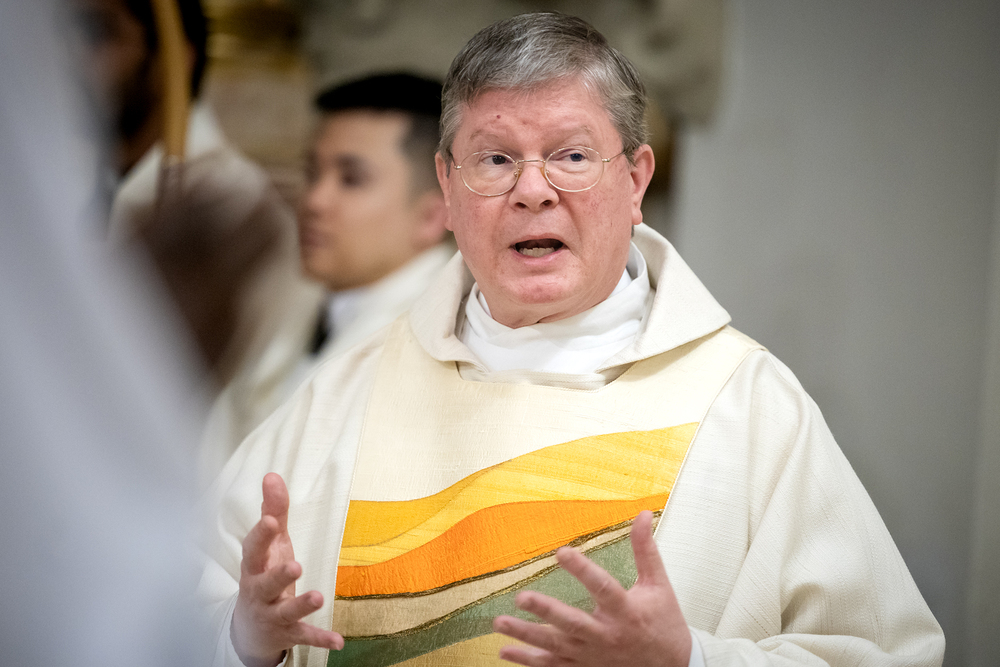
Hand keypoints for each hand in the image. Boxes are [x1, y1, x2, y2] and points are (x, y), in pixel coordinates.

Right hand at [231, 473, 343, 666]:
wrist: (250, 630)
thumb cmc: (263, 574)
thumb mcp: (269, 545)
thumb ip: (273, 511)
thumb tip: (272, 475)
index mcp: (255, 566)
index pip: (254, 549)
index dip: (261, 535)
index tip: (271, 520)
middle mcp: (259, 591)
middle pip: (266, 583)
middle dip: (279, 575)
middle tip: (295, 565)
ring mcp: (273, 614)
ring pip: (285, 611)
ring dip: (301, 605)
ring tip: (319, 597)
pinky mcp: (288, 633)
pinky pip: (304, 637)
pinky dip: (320, 639)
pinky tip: (338, 641)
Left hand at [493, 510, 690, 666]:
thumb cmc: (664, 624)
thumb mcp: (659, 585)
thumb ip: (645, 550)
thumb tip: (640, 516)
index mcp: (626, 612)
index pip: (603, 588)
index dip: (582, 570)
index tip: (562, 552)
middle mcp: (606, 636)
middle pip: (572, 623)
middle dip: (546, 611)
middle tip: (522, 597)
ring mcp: (593, 655)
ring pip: (555, 647)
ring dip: (526, 636)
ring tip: (500, 623)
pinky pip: (553, 666)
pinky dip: (529, 660)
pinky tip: (505, 650)